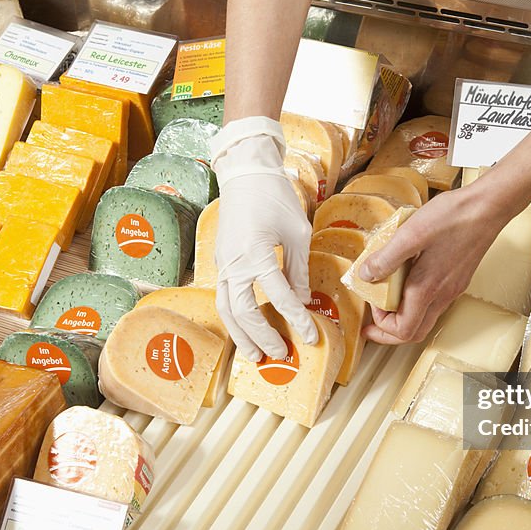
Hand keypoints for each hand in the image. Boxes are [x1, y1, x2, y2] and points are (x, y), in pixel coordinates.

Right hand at [211, 117, 317, 361]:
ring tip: (255, 355)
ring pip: (226, 309)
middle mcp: (234, 263)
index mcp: (257, 253)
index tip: (310, 335)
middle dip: (263, 336)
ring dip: (241, 335)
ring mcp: (223, 264)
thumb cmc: (275, 197)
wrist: (245, 174)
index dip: (295, 319)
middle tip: (281, 354)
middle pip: (244, 311)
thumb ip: (299, 270)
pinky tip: (245, 330)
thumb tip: (303, 301)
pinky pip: (224, 297)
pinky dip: (233, 319)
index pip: (278, 296)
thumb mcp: (297, 232)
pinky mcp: (220, 263)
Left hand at [357, 184, 507, 343]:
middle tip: (374, 320)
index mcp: (427, 288)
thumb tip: (366, 275)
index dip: (382, 327)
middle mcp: (443, 294)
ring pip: (426, 318)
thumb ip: (386, 258)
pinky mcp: (458, 279)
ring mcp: (453, 288)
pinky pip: (435, 302)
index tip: (371, 308)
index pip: (403, 331)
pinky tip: (408, 278)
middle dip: (390, 331)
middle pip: (415, 332)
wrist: (488, 207)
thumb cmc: (453, 217)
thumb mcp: (410, 234)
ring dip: (403, 315)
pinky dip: (416, 301)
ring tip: (387, 297)